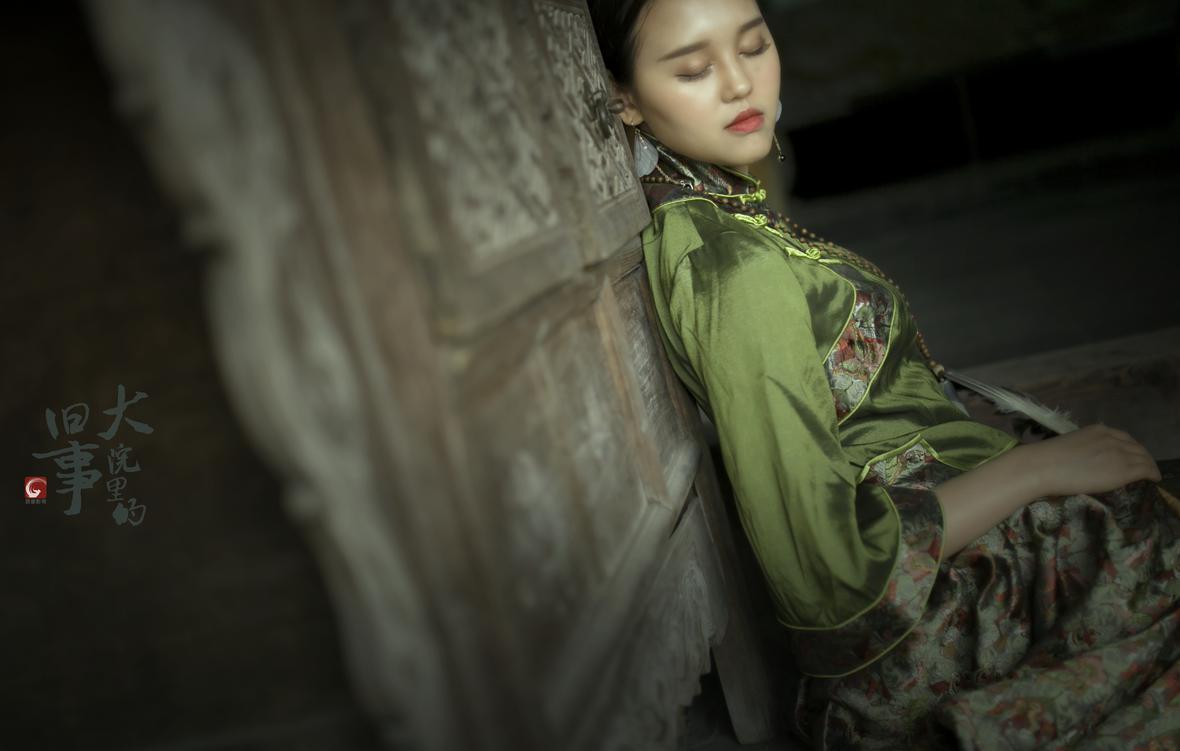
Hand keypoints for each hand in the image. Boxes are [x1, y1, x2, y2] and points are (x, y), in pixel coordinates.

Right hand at [1021, 423, 1161, 496]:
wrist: (1043, 467)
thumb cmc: (1046, 459)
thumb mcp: (1070, 445)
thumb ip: (1084, 448)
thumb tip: (1085, 460)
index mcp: (1097, 430)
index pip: (1123, 437)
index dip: (1130, 447)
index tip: (1131, 455)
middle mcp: (1112, 438)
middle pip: (1136, 446)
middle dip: (1142, 455)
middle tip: (1143, 465)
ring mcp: (1119, 453)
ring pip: (1144, 458)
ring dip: (1149, 465)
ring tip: (1151, 473)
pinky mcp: (1123, 469)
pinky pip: (1146, 470)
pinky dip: (1153, 473)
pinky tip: (1154, 479)